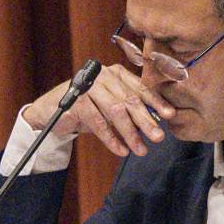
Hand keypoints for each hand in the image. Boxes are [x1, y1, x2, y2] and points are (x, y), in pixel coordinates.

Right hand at [21, 65, 171, 161]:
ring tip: (141, 150)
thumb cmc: (90, 108)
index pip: (140, 87)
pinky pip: (98, 122)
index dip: (156, 102)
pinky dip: (111, 139)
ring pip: (115, 111)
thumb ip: (132, 109)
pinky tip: (122, 150)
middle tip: (159, 137)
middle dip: (146, 121)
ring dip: (130, 133)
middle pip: (130, 100)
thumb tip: (158, 122)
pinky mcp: (76, 100)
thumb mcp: (113, 106)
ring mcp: (89, 86)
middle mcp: (103, 75)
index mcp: (117, 73)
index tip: (170, 116)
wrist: (53, 110)